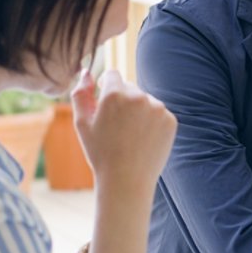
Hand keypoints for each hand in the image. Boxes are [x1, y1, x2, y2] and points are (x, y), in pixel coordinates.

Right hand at [72, 69, 176, 191]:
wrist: (127, 179)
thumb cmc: (100, 152)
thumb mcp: (82, 122)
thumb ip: (81, 93)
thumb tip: (86, 72)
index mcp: (114, 94)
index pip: (112, 75)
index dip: (106, 85)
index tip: (105, 99)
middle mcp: (138, 97)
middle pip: (129, 88)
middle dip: (122, 100)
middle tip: (116, 126)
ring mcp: (158, 108)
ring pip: (145, 100)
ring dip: (138, 110)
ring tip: (129, 135)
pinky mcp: (170, 120)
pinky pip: (159, 113)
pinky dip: (152, 122)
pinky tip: (143, 139)